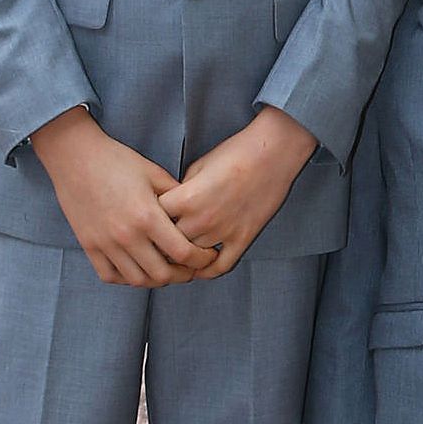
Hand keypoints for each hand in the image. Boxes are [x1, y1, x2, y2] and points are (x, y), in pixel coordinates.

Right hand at [30, 107, 209, 287]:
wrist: (75, 157)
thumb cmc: (118, 161)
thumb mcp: (154, 174)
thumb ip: (178, 197)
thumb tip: (198, 215)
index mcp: (147, 216)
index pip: (183, 253)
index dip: (201, 260)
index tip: (208, 256)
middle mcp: (126, 235)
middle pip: (162, 274)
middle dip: (183, 275)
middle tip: (190, 268)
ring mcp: (105, 244)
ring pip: (137, 280)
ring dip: (156, 280)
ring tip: (166, 269)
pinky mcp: (89, 246)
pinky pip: (110, 276)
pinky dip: (126, 278)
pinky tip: (137, 268)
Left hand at [157, 106, 317, 276]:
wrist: (273, 152)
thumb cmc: (235, 153)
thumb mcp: (198, 166)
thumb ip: (180, 192)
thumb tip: (172, 209)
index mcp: (186, 198)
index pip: (153, 220)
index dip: (149, 220)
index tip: (149, 220)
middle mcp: (201, 219)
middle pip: (168, 244)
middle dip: (161, 243)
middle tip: (157, 243)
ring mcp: (223, 232)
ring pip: (191, 258)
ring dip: (183, 257)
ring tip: (176, 255)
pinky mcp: (243, 239)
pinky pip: (220, 267)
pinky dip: (207, 271)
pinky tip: (200, 267)